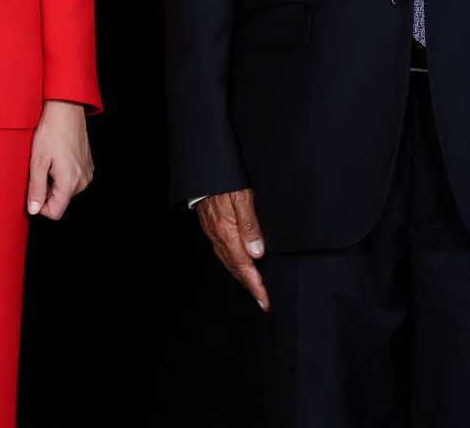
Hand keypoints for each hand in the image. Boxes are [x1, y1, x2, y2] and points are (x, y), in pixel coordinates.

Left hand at [26, 100, 92, 219]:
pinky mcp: (88, 166)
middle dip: (46, 192)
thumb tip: (34, 210)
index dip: (39, 206)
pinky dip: (62, 174)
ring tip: (48, 161)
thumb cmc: (50, 131)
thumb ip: (36, 188)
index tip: (31, 190)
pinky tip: (57, 157)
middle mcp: (82, 181)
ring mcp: (87, 173)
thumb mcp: (37, 161)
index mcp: (70, 182)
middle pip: (60, 201)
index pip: (55, 212)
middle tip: (38, 169)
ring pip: (66, 191)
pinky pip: (73, 180)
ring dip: (54, 182)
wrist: (66, 109)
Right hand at [196, 188, 268, 311]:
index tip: (265, 300)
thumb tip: (257, 252)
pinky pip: (223, 252)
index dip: (256, 285)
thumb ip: (250, 225)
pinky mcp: (211, 227)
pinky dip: (233, 263)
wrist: (204, 169)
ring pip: (228, 262)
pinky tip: (238, 263)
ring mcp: (213, 233)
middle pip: (236, 269)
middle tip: (262, 300)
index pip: (245, 266)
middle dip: (250, 286)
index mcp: (227, 233)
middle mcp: (219, 237)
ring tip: (253, 287)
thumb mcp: (243, 198)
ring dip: (241, 277)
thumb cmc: (224, 180)